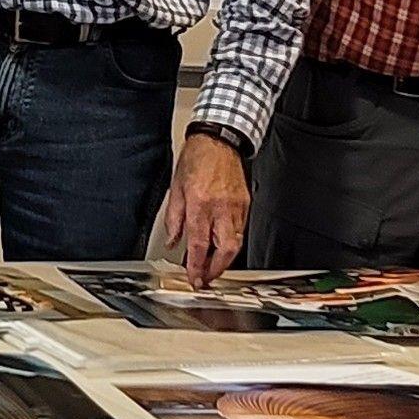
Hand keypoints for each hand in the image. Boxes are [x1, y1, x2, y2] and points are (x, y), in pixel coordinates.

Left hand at [164, 134, 249, 288]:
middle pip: (226, 250)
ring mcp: (236, 206)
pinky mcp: (245, 203)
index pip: (200, 245)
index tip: (195, 278)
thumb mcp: (176, 189)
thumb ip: (174, 219)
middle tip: (207, 277)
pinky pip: (241, 229)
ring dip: (225, 258)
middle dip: (217, 269)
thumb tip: (173, 241)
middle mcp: (221, 208)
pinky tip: (222, 243)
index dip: (197, 267)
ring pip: (236, 243)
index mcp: (201, 204)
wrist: (219, 139)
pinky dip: (231, 241)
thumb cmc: (197, 159)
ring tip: (213, 264)